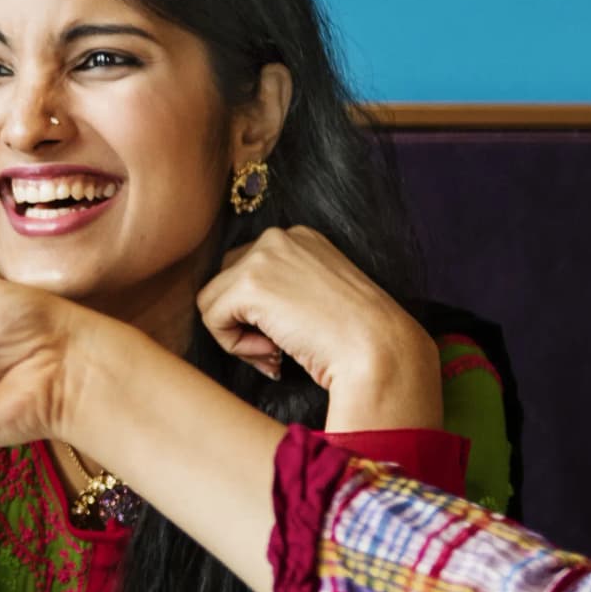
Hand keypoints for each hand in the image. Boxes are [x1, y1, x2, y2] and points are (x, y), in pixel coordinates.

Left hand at [195, 226, 440, 431]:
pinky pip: (211, 318)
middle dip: (243, 320)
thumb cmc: (357, 337)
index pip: (250, 270)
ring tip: (275, 354)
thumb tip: (237, 314)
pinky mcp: (249, 284)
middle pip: (226, 281)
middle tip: (276, 351)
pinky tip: (272, 354)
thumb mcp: (319, 298)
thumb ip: (283, 292)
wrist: (379, 350)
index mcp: (301, 238)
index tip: (290, 336)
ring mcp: (262, 256)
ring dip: (237, 336)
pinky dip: (233, 345)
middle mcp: (279, 237)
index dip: (260, 312)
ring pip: (213, 300)